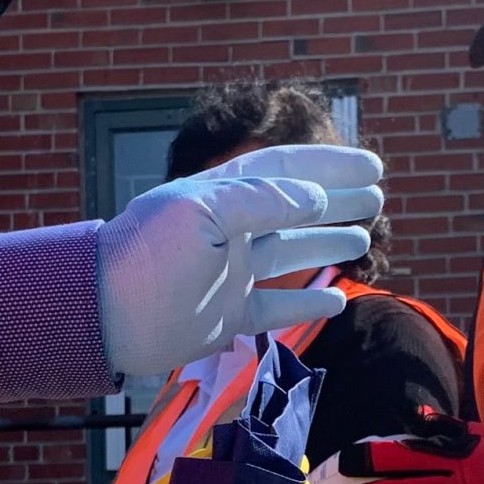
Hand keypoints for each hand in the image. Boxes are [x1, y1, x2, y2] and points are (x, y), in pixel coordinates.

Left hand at [95, 145, 383, 379]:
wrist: (105, 316)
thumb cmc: (150, 256)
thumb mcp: (204, 213)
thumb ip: (263, 201)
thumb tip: (316, 198)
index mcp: (222, 195)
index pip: (286, 170)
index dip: (329, 166)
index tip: (372, 168)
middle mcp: (229, 231)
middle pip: (294, 209)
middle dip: (336, 201)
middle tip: (377, 199)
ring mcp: (229, 274)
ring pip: (289, 255)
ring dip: (325, 244)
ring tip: (363, 239)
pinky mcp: (226, 316)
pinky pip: (276, 309)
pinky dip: (306, 303)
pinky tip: (337, 299)